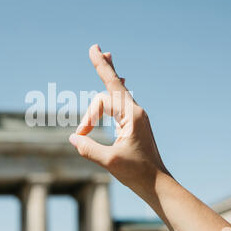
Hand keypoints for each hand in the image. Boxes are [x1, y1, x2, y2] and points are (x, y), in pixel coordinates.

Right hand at [69, 44, 169, 200]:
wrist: (157, 183)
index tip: (84, 112)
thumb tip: (73, 137)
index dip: (90, 106)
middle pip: (113, 84)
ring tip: (107, 56)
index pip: (103, 100)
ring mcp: (136, 117)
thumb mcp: (109, 161)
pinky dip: (115, 90)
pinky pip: (122, 101)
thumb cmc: (136, 173)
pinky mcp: (135, 124)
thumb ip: (89, 148)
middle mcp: (135, 111)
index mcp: (131, 116)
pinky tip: (120, 81)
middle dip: (102, 67)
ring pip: (119, 90)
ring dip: (110, 74)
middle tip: (95, 47)